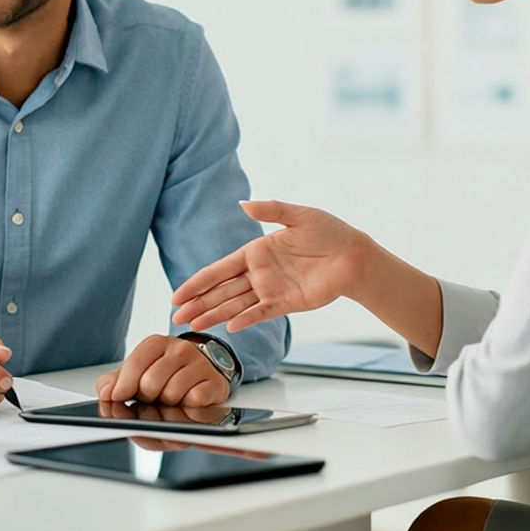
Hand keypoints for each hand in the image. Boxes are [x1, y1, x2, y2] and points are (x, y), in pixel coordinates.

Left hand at [95, 335, 229, 406]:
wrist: (203, 376)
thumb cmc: (167, 376)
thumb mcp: (138, 374)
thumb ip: (114, 382)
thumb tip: (106, 392)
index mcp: (156, 343)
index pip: (136, 363)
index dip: (123, 384)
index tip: (117, 397)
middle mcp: (179, 349)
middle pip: (151, 382)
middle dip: (147, 397)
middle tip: (153, 396)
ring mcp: (199, 364)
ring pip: (172, 393)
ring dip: (168, 404)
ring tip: (171, 398)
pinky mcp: (215, 382)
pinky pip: (194, 400)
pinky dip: (188, 407)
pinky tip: (188, 401)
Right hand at [171, 199, 372, 332]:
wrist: (354, 256)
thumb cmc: (329, 232)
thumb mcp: (300, 216)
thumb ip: (272, 210)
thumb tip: (243, 204)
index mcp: (255, 252)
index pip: (218, 270)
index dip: (197, 282)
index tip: (177, 295)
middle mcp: (258, 273)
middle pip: (221, 291)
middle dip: (198, 304)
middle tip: (176, 317)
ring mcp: (270, 290)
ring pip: (235, 305)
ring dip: (214, 315)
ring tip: (193, 326)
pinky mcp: (286, 304)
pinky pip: (261, 313)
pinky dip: (245, 320)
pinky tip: (228, 326)